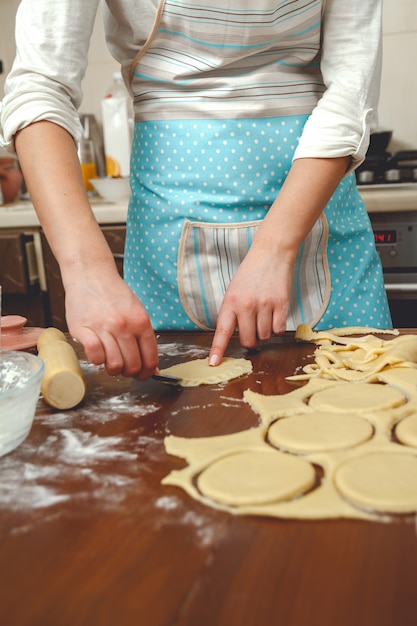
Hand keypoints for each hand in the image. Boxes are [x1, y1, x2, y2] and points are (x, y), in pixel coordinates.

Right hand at [64, 264, 157, 379]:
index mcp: (141, 321)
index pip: (150, 358)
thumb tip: (152, 366)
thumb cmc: (114, 294)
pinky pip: (94, 357)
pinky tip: (97, 352)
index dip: (147, 372)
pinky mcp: (83, 329)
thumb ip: (144, 338)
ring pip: (114, 365)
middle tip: (124, 368)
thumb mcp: (137, 311)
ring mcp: (103, 327)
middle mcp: (124, 325)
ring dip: (112, 369)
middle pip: (132, 365)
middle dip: (129, 372)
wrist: (91, 274)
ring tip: (110, 360)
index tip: (143, 375)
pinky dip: (96, 360)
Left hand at [208, 243, 291, 364]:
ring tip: (264, 314)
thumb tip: (234, 336)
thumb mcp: (233, 291)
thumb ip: (232, 313)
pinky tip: (275, 314)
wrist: (271, 254)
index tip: (213, 363)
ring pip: (265, 336)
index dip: (218, 349)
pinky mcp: (281, 304)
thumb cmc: (250, 274)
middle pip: (248, 340)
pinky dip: (277, 327)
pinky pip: (279, 330)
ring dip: (265, 331)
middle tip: (252, 328)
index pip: (222, 331)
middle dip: (250, 340)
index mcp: (230, 303)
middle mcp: (246, 306)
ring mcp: (264, 305)